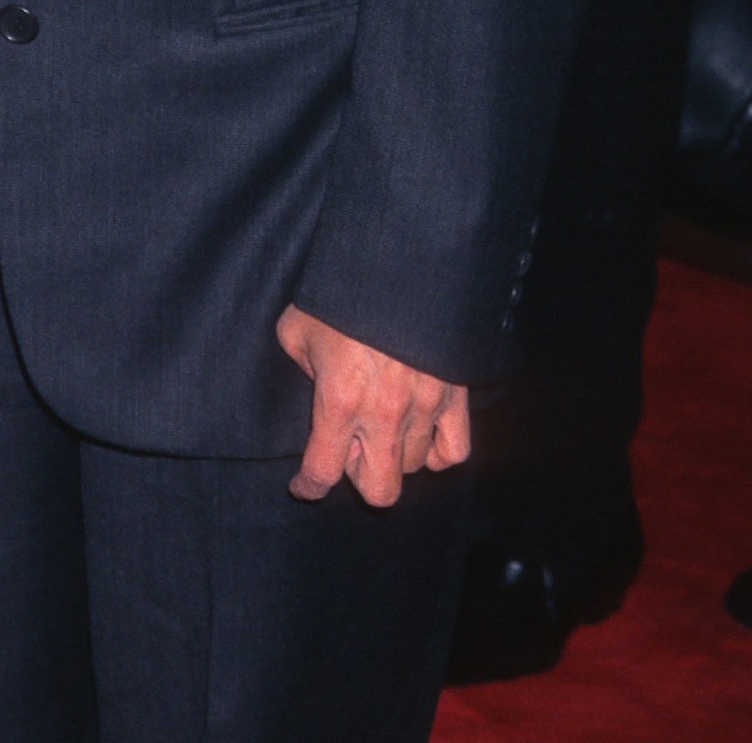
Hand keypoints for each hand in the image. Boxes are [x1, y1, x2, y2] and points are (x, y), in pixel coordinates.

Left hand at [276, 304, 469, 506]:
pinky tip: (420, 436)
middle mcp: (383, 413)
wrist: (397, 260)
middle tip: (349, 450)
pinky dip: (437, 453)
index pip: (323, 471)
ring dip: (392, 456)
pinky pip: (454, 451)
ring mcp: (424, 406)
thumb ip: (301, 366)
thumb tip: (316, 383)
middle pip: (379, 491)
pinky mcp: (454, 395)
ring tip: (381, 427)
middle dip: (359, 479)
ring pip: (412, 468)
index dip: (308, 487)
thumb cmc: (339, 292)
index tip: (303, 486)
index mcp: (339, 400)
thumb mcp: (297, 327)